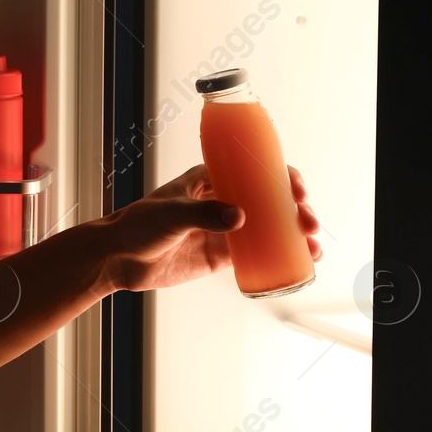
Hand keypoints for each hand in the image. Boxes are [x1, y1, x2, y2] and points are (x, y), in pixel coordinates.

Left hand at [95, 164, 321, 293]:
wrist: (118, 259)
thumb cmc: (137, 225)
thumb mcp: (171, 214)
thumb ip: (203, 215)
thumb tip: (239, 217)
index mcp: (210, 179)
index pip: (253, 170)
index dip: (281, 177)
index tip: (297, 192)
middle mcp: (221, 201)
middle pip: (268, 200)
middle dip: (295, 209)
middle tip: (308, 223)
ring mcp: (222, 228)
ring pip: (267, 227)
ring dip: (293, 233)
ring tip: (313, 246)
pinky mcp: (220, 255)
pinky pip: (256, 252)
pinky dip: (279, 255)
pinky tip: (299, 261)